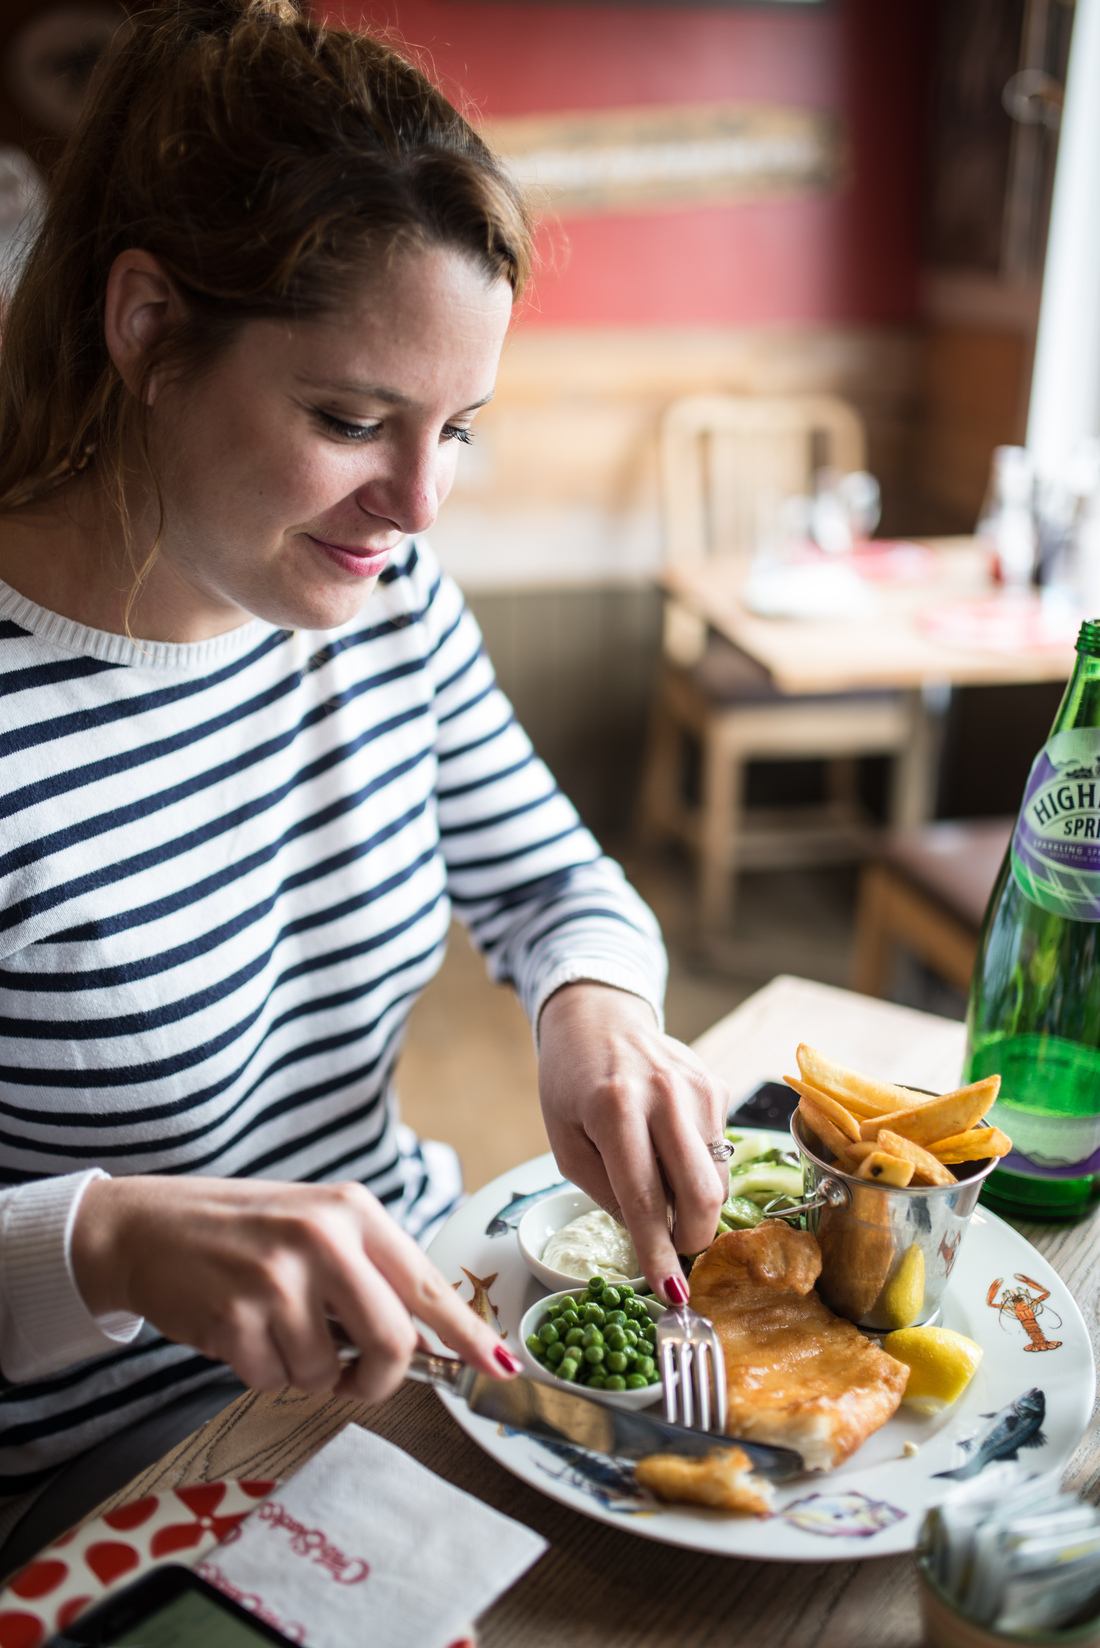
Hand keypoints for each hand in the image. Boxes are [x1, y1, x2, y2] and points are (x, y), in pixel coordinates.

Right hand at [71, 1175, 520, 1401]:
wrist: (149, 1228)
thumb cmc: (244, 1231)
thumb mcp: (316, 1225)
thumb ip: (369, 1271)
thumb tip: (429, 1341)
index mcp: (353, 1211)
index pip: (426, 1282)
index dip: (467, 1334)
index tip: (498, 1368)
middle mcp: (323, 1239)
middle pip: (393, 1341)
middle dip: (380, 1378)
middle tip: (356, 1378)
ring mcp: (278, 1280)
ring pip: (328, 1374)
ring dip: (304, 1371)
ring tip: (273, 1326)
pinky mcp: (236, 1320)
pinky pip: (275, 1381)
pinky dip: (262, 1371)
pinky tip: (240, 1330)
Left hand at [536, 984, 728, 1303]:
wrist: (599, 1019)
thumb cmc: (571, 1083)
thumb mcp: (564, 1142)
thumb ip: (605, 1192)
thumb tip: (650, 1237)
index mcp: (615, 1108)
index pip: (645, 1198)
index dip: (658, 1252)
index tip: (670, 1293)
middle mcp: (664, 1095)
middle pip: (702, 1194)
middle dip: (691, 1238)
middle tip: (672, 1250)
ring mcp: (699, 1088)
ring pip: (717, 1179)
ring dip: (694, 1204)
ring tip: (661, 1186)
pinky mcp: (718, 1086)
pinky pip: (720, 1152)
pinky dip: (698, 1169)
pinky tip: (669, 1148)